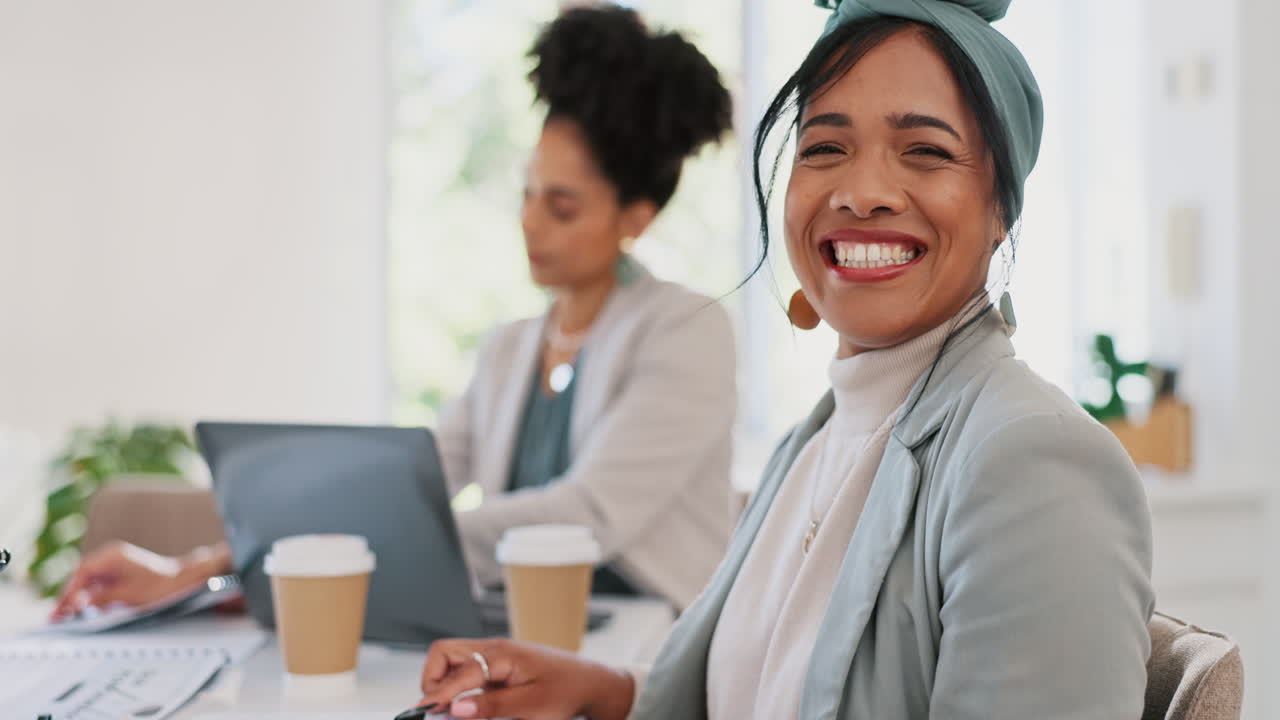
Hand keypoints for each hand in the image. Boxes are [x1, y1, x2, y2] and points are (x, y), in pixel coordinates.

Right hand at [50, 541, 223, 620]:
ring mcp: (116, 568)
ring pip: (90, 585)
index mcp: (112, 555)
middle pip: (83, 578)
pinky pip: (100, 589)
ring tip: (65, 618)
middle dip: (71, 597)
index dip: (71, 589)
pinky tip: (83, 614)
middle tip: (57, 616)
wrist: (183, 583)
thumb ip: (100, 598)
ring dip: (79, 601)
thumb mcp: (126, 595)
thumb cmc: (160, 585)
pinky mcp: (120, 578)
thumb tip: (78, 603)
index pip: (83, 570)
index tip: (63, 606)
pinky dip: (92, 601)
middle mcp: (112, 559)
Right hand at [416, 638, 633, 719]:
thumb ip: (492, 707)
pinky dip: (459, 685)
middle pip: (445, 652)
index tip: (424, 713)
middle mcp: (494, 650)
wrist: (592, 683)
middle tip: (434, 708)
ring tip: (447, 709)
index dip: (438, 695)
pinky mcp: (498, 667)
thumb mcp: (531, 706)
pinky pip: (468, 671)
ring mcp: (495, 657)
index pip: (457, 672)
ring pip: (453, 660)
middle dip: (432, 679)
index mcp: (501, 654)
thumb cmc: (567, 690)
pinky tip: (466, 705)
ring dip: (444, 681)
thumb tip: (455, 709)